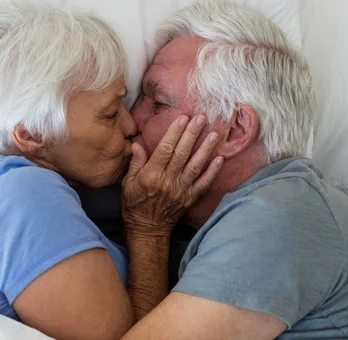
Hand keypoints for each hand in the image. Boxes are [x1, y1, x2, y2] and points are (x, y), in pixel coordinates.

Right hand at [122, 115, 223, 236]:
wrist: (147, 229)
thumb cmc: (134, 204)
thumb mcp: (127, 183)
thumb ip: (135, 163)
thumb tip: (137, 144)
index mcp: (151, 175)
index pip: (165, 149)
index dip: (175, 132)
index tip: (182, 118)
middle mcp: (167, 181)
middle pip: (182, 153)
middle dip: (192, 134)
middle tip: (201, 117)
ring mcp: (181, 190)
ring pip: (195, 165)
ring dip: (206, 149)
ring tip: (214, 133)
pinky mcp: (190, 198)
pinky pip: (204, 183)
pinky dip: (213, 171)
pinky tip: (220, 158)